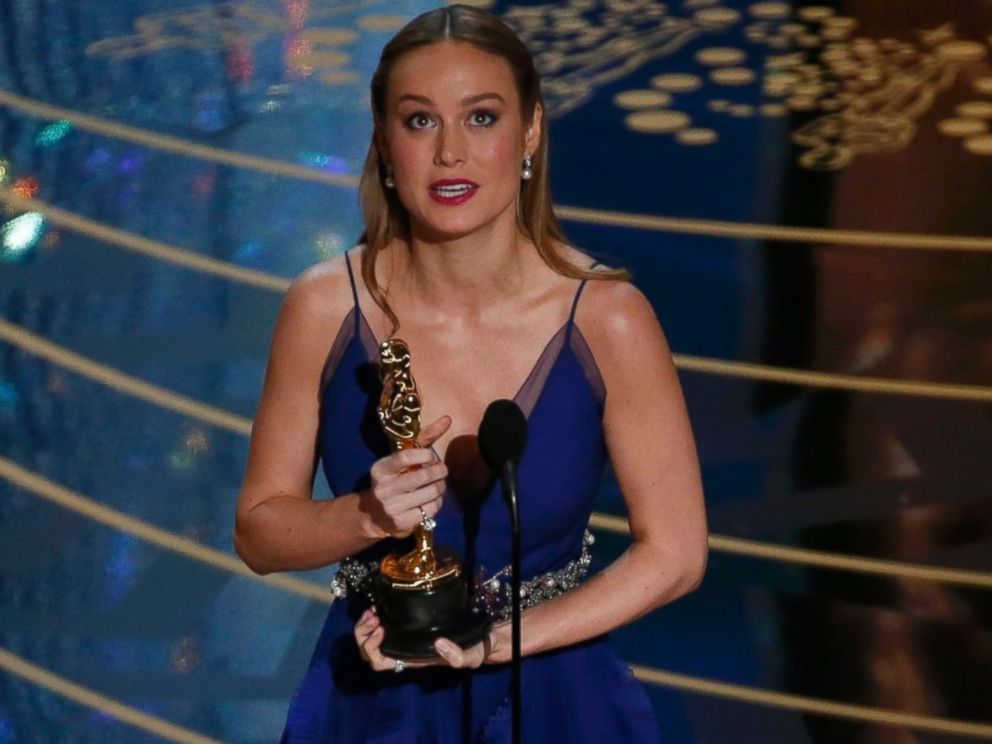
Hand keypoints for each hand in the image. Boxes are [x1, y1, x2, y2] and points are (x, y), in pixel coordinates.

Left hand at [354, 609, 510, 670]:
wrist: (477, 639)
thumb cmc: (470, 651)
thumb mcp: (468, 657)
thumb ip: (457, 656)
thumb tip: (440, 644)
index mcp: (409, 660)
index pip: (379, 663)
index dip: (373, 647)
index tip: (383, 629)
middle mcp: (401, 650)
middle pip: (366, 651)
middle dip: (363, 634)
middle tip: (374, 616)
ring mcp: (400, 637)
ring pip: (368, 638)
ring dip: (364, 624)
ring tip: (374, 610)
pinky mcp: (405, 624)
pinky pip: (378, 623)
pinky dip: (373, 614)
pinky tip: (380, 605)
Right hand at [360, 416, 450, 537]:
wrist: (374, 514)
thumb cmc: (395, 478)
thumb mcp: (403, 458)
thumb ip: (424, 438)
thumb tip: (448, 418)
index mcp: (380, 469)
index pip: (404, 457)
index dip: (423, 454)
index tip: (431, 456)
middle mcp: (383, 489)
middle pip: (422, 476)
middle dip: (439, 472)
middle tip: (443, 470)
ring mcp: (391, 507)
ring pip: (430, 493)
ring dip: (440, 487)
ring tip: (438, 485)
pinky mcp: (401, 523)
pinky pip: (430, 509)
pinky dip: (437, 503)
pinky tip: (432, 500)